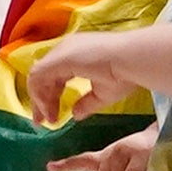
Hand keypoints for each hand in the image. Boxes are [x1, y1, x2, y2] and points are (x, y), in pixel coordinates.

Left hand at [26, 31, 141, 124]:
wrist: (134, 60)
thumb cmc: (126, 73)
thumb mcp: (103, 93)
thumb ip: (86, 103)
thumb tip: (75, 115)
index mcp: (77, 54)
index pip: (55, 75)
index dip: (51, 96)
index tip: (52, 116)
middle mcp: (67, 49)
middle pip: (44, 75)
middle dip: (42, 99)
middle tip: (43, 121)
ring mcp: (61, 51)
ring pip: (37, 76)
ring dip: (40, 99)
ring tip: (46, 119)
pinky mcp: (59, 57)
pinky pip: (37, 77)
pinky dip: (39, 95)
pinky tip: (48, 110)